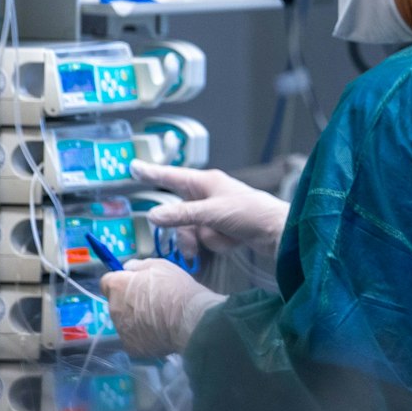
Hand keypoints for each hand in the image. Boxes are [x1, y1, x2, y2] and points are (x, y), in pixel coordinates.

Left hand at [101, 259, 224, 357]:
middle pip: (116, 304)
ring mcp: (121, 330)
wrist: (189, 318)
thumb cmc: (175, 288)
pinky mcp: (132, 347)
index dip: (120, 283)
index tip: (134, 284)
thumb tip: (127, 268)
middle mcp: (113, 308)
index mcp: (117, 287)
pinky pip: (134, 340)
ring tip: (158, 320)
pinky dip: (143, 337)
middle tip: (151, 303)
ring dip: (135, 320)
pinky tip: (159, 333)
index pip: (106, 282)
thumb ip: (139, 266)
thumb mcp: (160, 266)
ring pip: (125, 323)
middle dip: (128, 302)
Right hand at [131, 162, 288, 258]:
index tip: (132, 167)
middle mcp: (208, 195)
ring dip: (199, 240)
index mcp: (206, 182)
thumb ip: (181, 215)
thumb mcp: (212, 213)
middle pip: (179, 213)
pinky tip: (230, 244)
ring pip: (189, 229)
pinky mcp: (222, 228)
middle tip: (198, 238)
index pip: (171, 176)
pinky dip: (213, 244)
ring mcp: (215, 213)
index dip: (151, 173)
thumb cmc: (250, 213)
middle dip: (184, 229)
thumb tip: (152, 216)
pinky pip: (204, 238)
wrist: (279, 232)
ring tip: (218, 242)